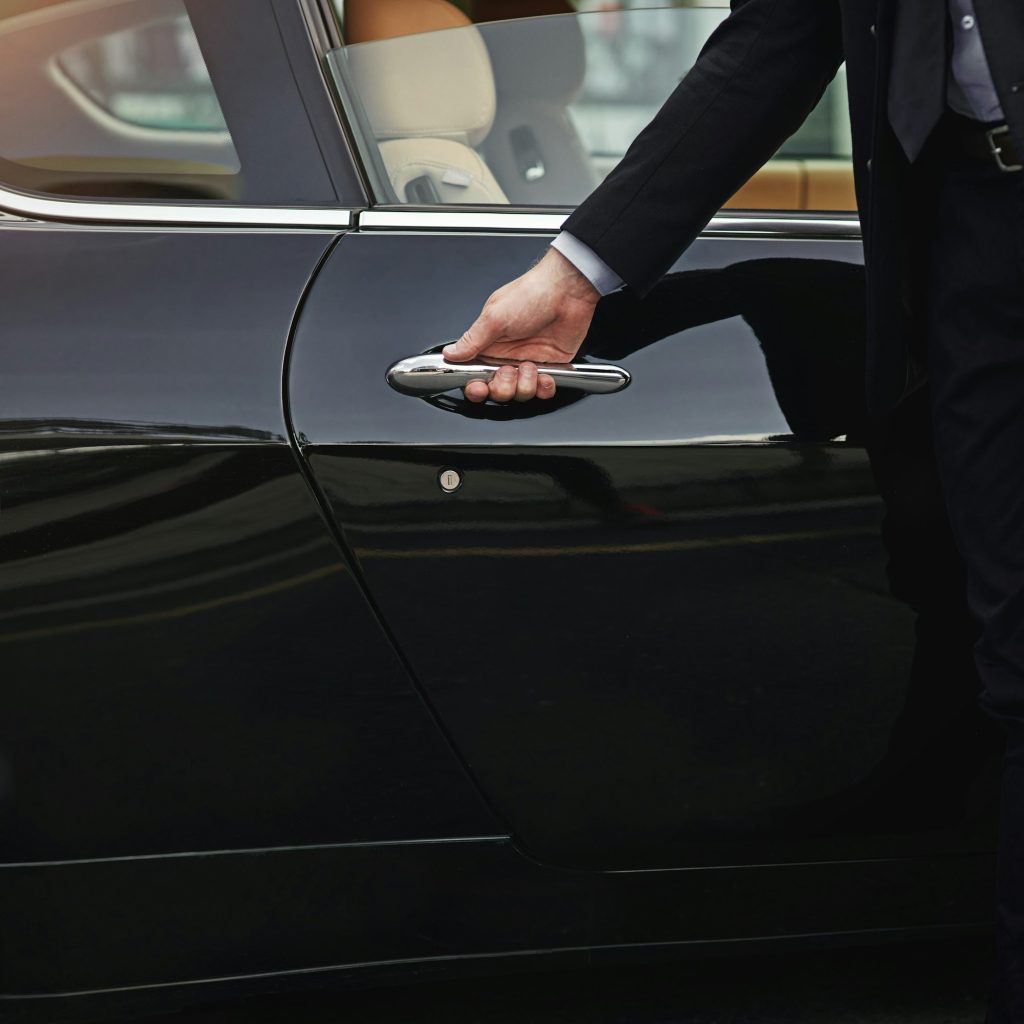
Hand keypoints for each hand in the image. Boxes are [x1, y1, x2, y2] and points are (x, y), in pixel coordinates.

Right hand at [443, 247, 600, 402]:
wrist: (568, 291)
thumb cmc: (532, 294)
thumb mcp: (495, 317)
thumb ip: (472, 340)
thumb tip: (450, 354)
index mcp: (489, 345)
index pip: (475, 375)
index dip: (476, 387)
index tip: (479, 387)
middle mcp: (507, 356)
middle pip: (497, 391)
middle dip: (502, 388)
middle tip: (508, 371)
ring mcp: (529, 363)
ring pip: (520, 394)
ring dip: (525, 384)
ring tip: (530, 365)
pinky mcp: (551, 366)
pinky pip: (544, 391)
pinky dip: (545, 387)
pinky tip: (545, 375)